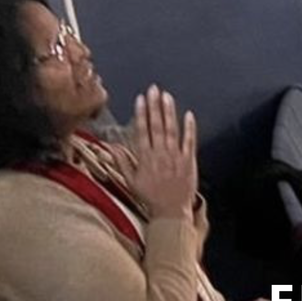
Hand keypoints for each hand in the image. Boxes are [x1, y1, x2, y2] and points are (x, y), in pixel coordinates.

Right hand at [127, 85, 198, 219]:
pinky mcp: (189, 161)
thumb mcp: (130, 181)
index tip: (140, 99)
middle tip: (153, 89)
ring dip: (169, 112)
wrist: (171, 211)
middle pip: (156, 126)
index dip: (141, 114)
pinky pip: (190, 141)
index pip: (142, 131)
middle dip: (154, 106)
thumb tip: (112, 147)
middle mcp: (160, 154)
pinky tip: (189, 114)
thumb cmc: (150, 197)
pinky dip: (190, 128)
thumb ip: (122, 162)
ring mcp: (176, 156)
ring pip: (172, 130)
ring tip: (167, 96)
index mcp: (145, 158)